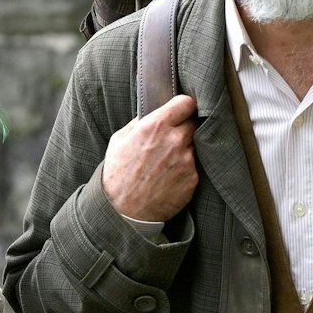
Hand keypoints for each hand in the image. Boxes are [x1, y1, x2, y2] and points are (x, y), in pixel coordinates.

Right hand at [101, 94, 198, 223]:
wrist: (123, 210)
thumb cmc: (118, 174)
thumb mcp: (120, 139)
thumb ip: (141, 123)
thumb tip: (155, 112)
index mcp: (156, 126)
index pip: (186, 102)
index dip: (183, 106)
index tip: (181, 110)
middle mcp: (175, 140)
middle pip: (193, 123)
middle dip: (184, 128)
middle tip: (172, 138)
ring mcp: (186, 160)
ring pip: (194, 146)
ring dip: (184, 150)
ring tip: (165, 163)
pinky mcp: (192, 178)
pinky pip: (193, 167)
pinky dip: (184, 170)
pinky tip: (169, 177)